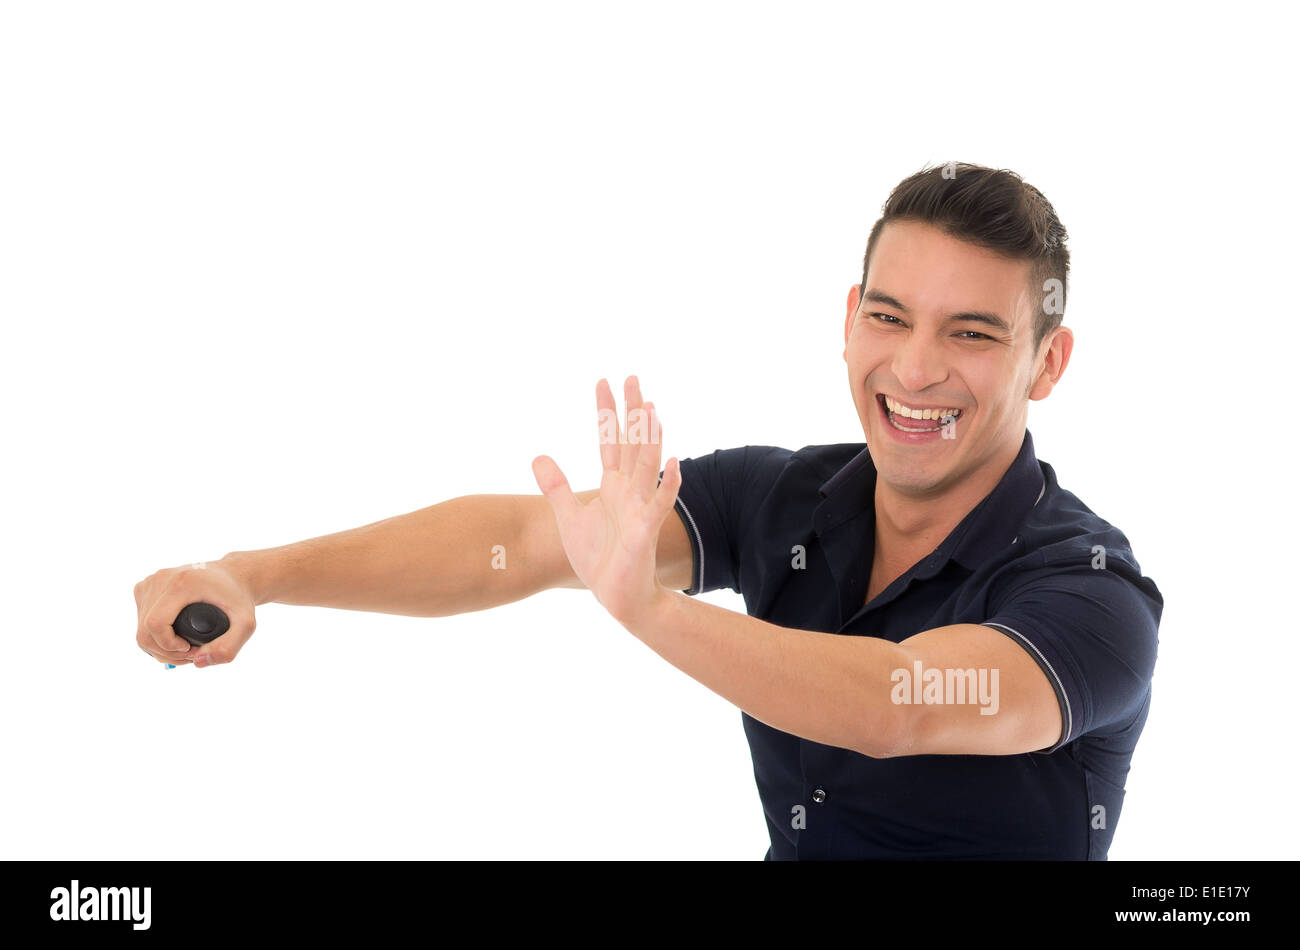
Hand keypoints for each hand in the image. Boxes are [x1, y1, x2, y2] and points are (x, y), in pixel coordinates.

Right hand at [134, 558, 256, 666]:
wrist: (232, 575)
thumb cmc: (238, 599)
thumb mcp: (246, 624)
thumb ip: (229, 647)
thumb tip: (198, 662)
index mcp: (181, 583)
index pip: (155, 624)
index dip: (168, 645)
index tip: (190, 650)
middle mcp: (161, 579)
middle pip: (144, 631)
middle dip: (165, 652)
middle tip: (191, 654)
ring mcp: (150, 582)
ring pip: (141, 629)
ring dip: (159, 647)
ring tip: (184, 649)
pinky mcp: (145, 587)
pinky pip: (141, 620)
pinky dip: (154, 636)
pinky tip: (173, 638)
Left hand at [531, 376, 680, 626]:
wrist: (617, 596)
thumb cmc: (598, 558)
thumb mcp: (569, 517)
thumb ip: (556, 486)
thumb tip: (538, 456)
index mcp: (612, 485)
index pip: (610, 439)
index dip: (606, 412)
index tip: (603, 381)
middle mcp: (629, 490)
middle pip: (632, 442)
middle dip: (632, 411)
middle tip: (632, 377)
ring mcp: (639, 508)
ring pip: (647, 465)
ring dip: (651, 437)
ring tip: (651, 407)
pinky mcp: (645, 531)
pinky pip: (658, 504)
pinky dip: (667, 484)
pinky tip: (673, 462)